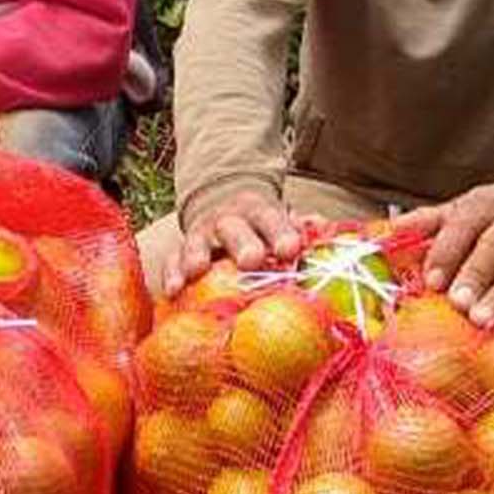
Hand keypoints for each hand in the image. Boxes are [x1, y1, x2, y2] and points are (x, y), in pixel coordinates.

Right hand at [163, 186, 303, 296]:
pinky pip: (172, 260)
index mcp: (258, 213)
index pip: (271, 219)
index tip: (290, 249)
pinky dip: (171, 274)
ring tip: (197, 270)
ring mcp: (202, 235)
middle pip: (234, 229)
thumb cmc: (260, 225)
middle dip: (242, 243)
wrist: (220, 203)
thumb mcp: (280, 218)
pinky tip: (173, 291)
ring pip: (198, 242)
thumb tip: (321, 224)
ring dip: (197, 255)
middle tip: (251, 260)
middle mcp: (228, 221)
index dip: (280, 233)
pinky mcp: (181, 251)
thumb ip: (300, 226)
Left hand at [389, 180, 493, 329]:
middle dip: (477, 276)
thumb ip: (424, 222)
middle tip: (458, 303)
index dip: (447, 252)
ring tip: (482, 320)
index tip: (431, 280)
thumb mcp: (452, 213)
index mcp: (486, 203)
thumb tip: (392, 229)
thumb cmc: (476, 222)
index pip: (465, 224)